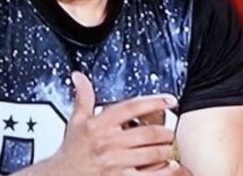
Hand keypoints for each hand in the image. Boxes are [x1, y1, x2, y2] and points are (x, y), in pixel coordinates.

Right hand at [43, 72, 179, 175]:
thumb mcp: (76, 121)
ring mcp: (114, 163)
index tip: (171, 100)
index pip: (132, 107)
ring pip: (152, 153)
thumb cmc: (72, 149)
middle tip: (171, 131)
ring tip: (171, 147)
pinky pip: (149, 175)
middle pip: (148, 132)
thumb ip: (83, 97)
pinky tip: (170, 165)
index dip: (155, 101)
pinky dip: (164, 170)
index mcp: (99, 124)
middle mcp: (107, 143)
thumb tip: (79, 76)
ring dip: (166, 149)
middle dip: (165, 132)